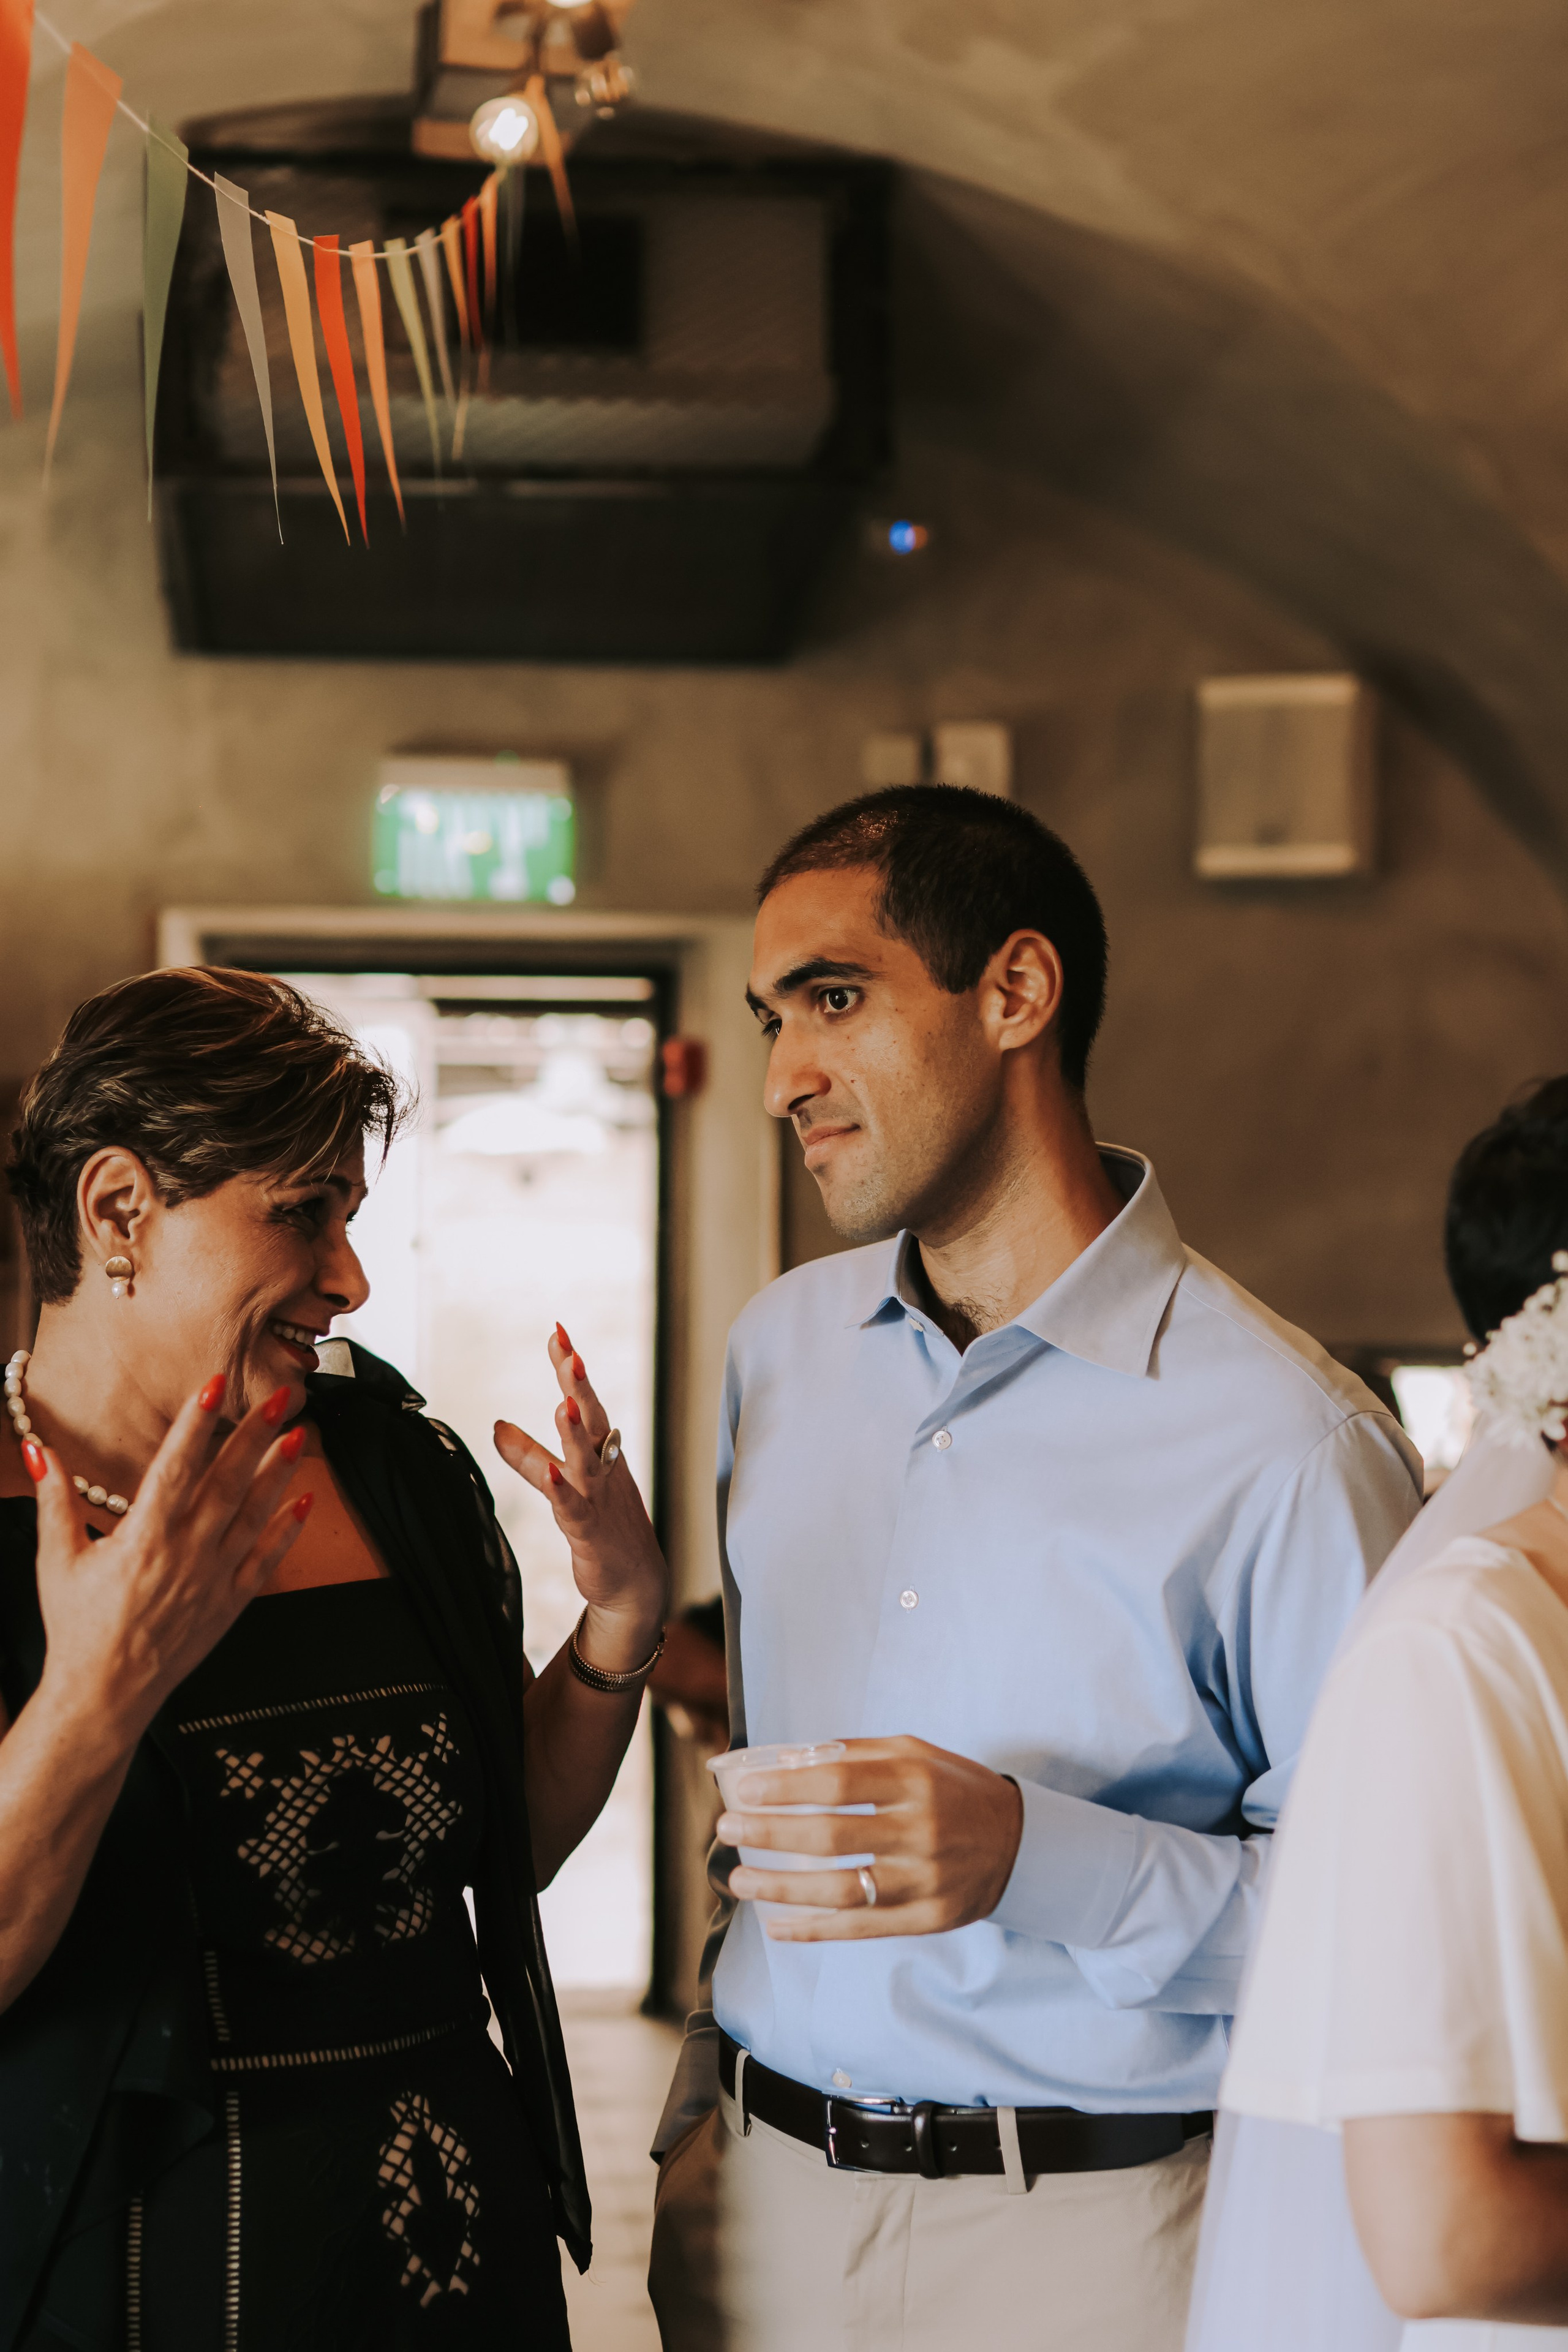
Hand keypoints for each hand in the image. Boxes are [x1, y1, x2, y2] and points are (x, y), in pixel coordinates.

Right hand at [28, 1376, 310, 1747]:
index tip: (215, 1386)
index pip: (175, 1467)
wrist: (104, 1692)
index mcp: (142, 1537)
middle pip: (227, 1481)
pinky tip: (304, 1501)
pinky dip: (287, 1529)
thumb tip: (39, 1450)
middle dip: (255, 1434)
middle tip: (281, 1396)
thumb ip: (54, 1500)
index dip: (196, 1423)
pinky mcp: (230, 1602)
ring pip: (253, 1514)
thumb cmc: (78, 1627)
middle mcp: (185, 1553)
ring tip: (298, 1435)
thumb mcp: (57, 1559)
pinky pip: (267, 1560)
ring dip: (279, 1472)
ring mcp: (213, 1578)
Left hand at [494, 1327, 667, 1670]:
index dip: (570, 1369)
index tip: (558, 1332)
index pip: (585, 1402)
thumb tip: (496, 1424)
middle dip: (580, 1385)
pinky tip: (554, 1475)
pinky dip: (564, 1492)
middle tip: (569, 1351)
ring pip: (586, 1461)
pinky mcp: (590, 1533)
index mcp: (600, 1453)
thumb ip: (529, 1455)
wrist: (634, 1583)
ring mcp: (599, 1500)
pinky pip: (575, 1510)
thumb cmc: (602, 1525)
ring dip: (576, 1433)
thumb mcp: (562, 1483)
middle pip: (592, 1420)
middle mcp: (603, 1469)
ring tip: (565, 1404)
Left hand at [718, 1735, 1023, 1939]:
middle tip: (726, 1827)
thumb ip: (854, 1754)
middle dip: (770, 1832)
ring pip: (840, 1889)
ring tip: (739, 1879)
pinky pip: (861, 1929)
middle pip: (830, 1835)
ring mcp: (925, 1880)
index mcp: (915, 1779)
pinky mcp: (928, 1919)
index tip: (743, 1789)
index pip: (838, 1781)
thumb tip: (785, 1761)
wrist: (1021, 1843)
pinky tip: (779, 1927)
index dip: (786, 1787)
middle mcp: (921, 1830)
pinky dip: (815, 1930)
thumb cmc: (955, 1789)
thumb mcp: (915, 1754)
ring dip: (781, 1887)